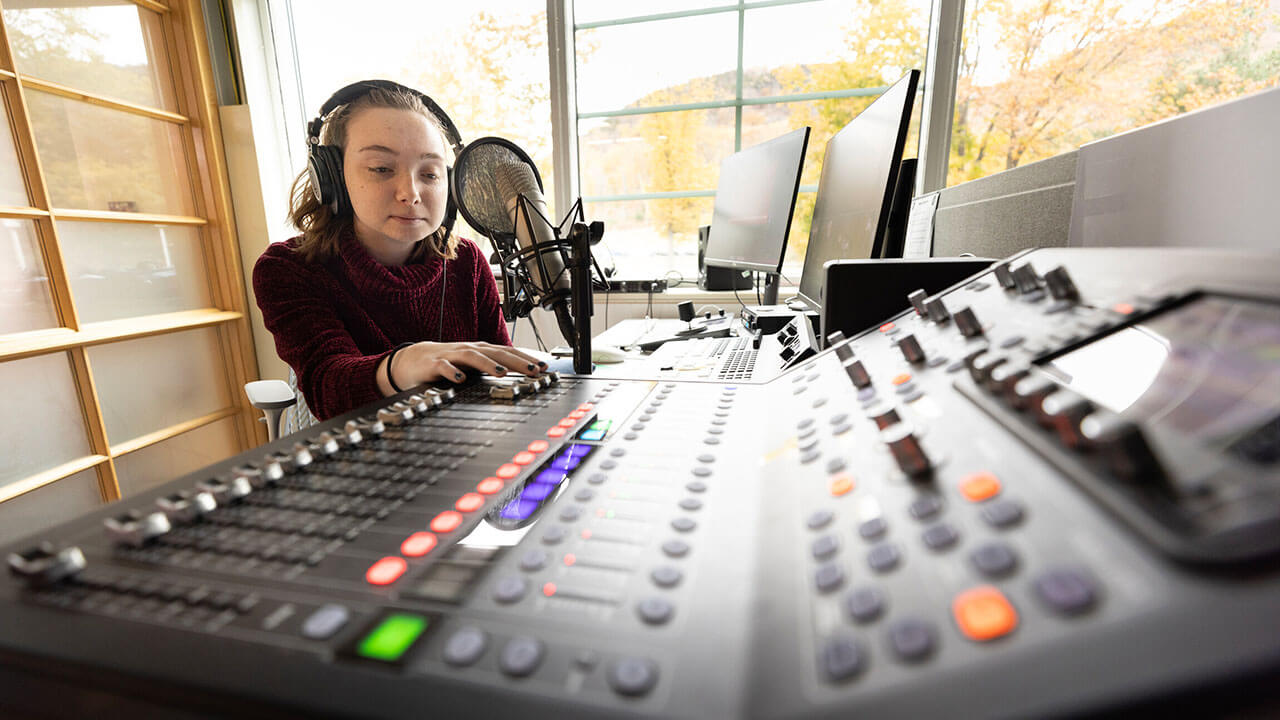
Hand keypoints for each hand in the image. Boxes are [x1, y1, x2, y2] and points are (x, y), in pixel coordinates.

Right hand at [383, 341, 547, 392]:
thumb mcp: (472, 365)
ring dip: (488, 364)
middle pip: (496, 353)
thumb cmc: (446, 363)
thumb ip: (492, 368)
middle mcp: (469, 350)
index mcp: (480, 351)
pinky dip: (452, 372)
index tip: (543, 368)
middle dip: (516, 361)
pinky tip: (460, 379)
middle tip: (533, 370)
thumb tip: (517, 374)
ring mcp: (452, 356)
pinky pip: (444, 367)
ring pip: (472, 357)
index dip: (525, 359)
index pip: (507, 352)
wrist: (411, 361)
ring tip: (502, 373)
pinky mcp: (434, 364)